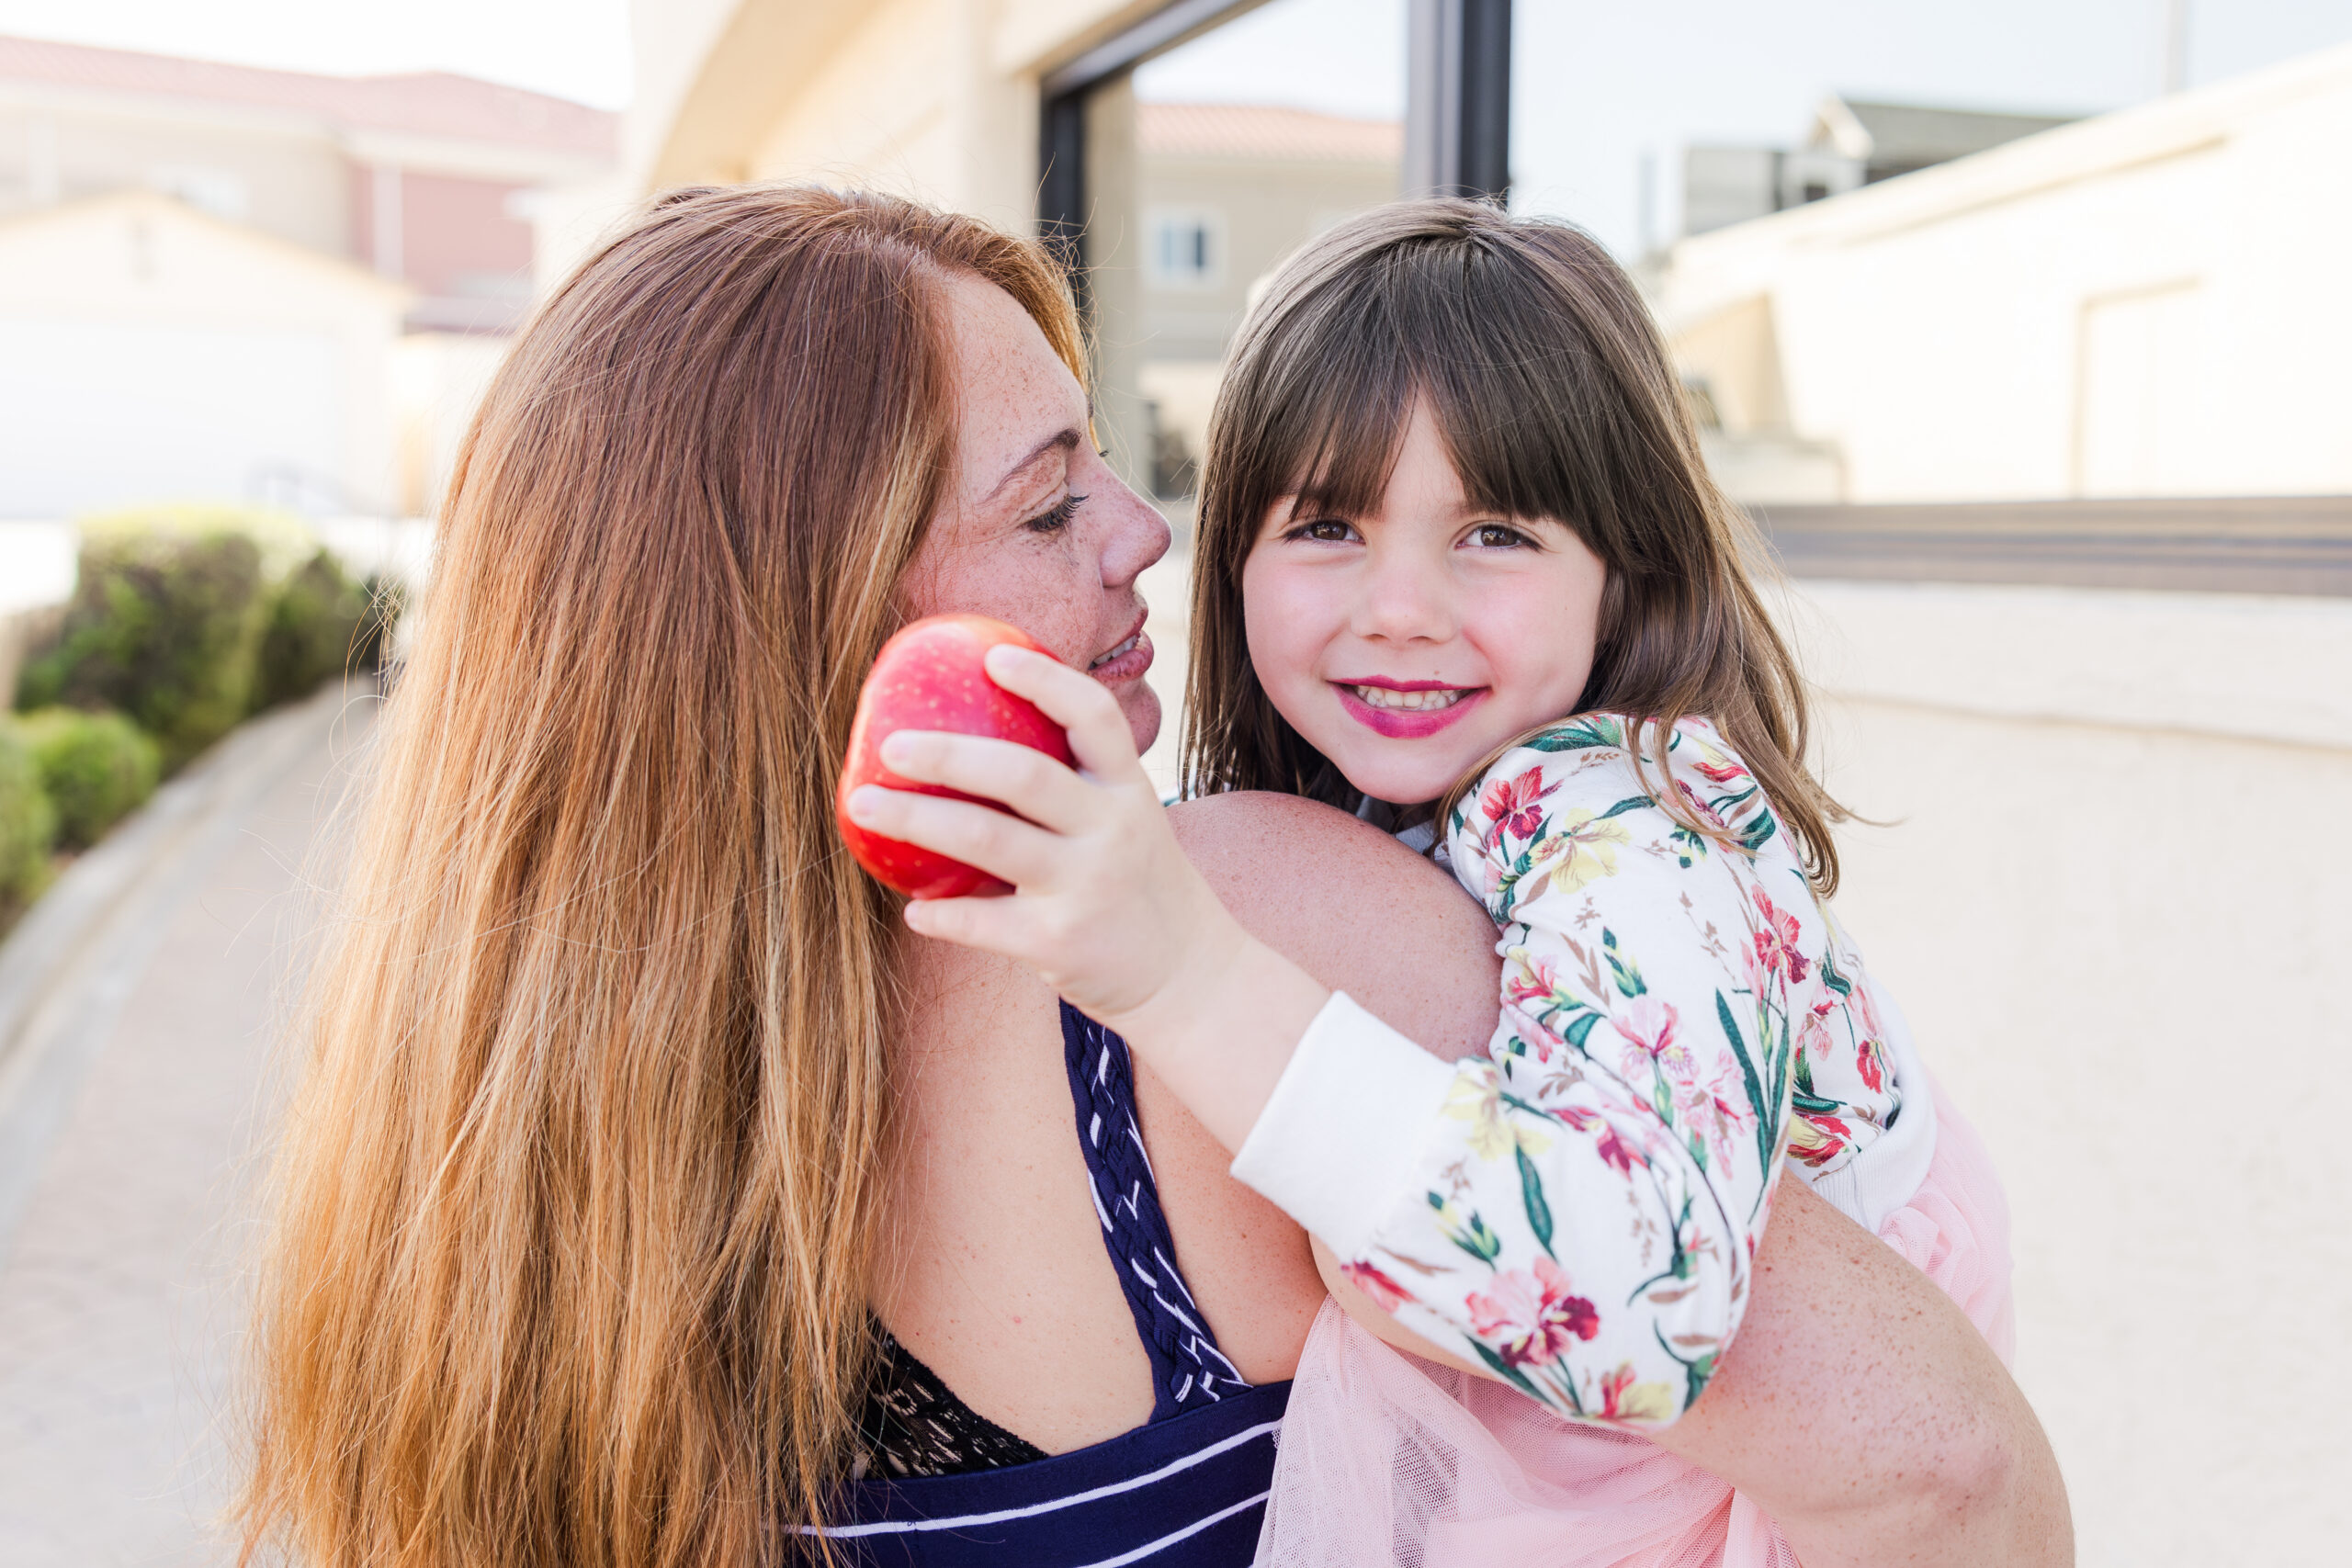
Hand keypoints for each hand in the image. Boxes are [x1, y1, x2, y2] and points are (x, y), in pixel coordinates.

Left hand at [841, 644, 1244, 1033]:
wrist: (1190, 975)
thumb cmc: (1135, 883)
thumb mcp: (1128, 820)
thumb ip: (1075, 785)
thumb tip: (979, 734)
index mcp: (1127, 789)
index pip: (1093, 716)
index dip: (1045, 681)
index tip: (991, 656)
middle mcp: (1111, 829)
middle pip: (1023, 774)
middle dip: (949, 754)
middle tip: (888, 745)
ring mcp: (1085, 885)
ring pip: (988, 839)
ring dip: (915, 819)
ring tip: (862, 806)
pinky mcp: (1060, 942)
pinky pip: (983, 922)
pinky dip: (940, 915)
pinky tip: (912, 909)